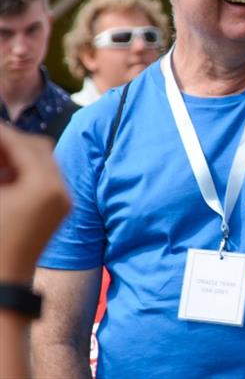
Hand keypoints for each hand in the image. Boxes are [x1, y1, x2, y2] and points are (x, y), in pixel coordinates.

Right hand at [0, 125, 70, 282]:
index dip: (3, 134)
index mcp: (45, 186)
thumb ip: (0, 163)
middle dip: (13, 141)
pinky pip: (45, 179)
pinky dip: (24, 171)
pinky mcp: (58, 210)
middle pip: (39, 148)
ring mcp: (63, 201)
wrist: (4, 284)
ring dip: (18, 154)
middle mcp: (62, 191)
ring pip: (43, 162)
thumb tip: (2, 139)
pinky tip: (3, 174)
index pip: (23, 144)